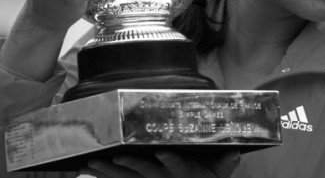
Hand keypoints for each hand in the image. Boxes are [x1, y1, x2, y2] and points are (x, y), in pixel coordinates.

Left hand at [81, 151, 240, 177]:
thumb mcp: (219, 175)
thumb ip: (226, 163)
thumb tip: (236, 150)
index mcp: (184, 174)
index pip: (178, 166)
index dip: (170, 160)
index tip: (162, 153)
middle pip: (146, 174)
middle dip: (129, 165)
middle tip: (115, 157)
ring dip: (109, 173)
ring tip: (93, 163)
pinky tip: (88, 171)